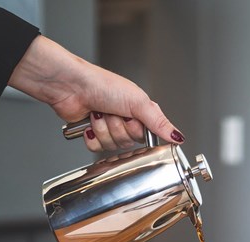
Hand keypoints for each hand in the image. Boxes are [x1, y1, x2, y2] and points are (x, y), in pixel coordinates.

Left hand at [8, 35, 184, 150]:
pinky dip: (91, 136)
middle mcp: (125, 120)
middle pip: (128, 143)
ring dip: (103, 129)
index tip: (131, 119)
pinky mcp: (92, 133)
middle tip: (112, 112)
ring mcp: (108, 127)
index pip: (146, 137)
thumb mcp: (138, 102)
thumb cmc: (102, 84)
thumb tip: (178, 137)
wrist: (71, 85)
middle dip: (118, 128)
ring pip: (111, 146)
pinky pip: (96, 149)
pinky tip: (90, 123)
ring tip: (99, 113)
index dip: (136, 131)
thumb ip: (159, 122)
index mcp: (139, 113)